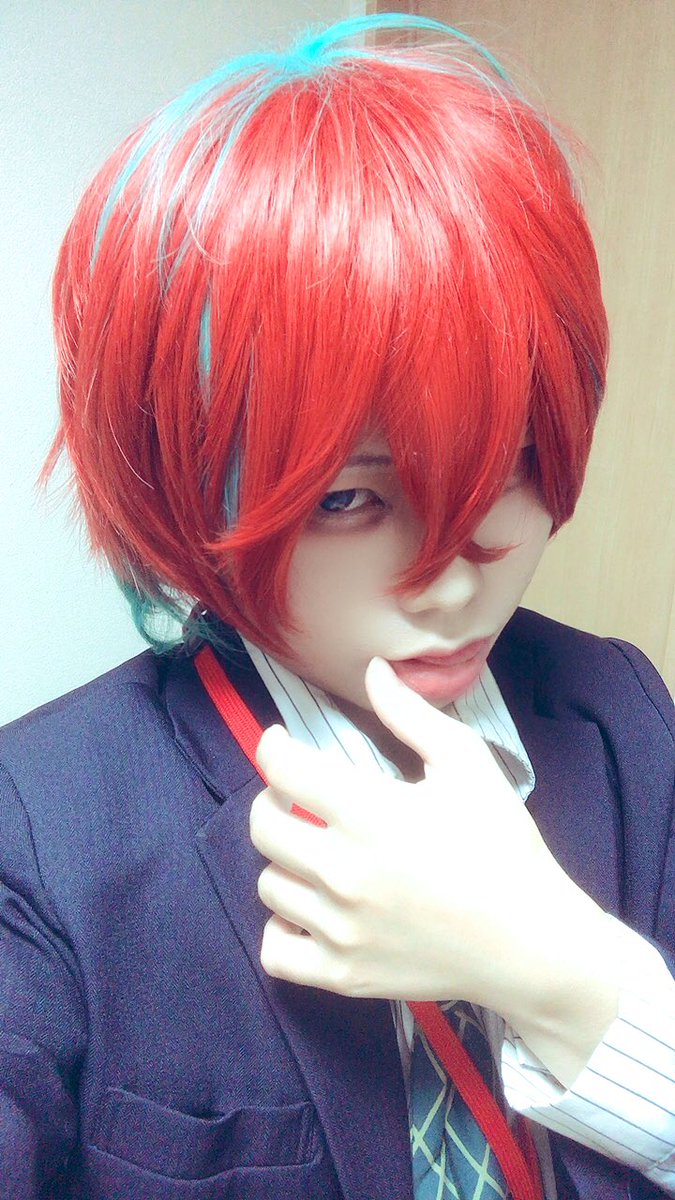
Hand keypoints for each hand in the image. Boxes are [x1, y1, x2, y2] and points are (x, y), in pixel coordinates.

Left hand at [249, 657, 617, 1080]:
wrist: (532, 943)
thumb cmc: (503, 847)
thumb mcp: (468, 766)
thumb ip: (411, 715)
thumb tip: (371, 670)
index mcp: (371, 813)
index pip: (282, 769)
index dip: (273, 746)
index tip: (282, 743)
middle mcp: (344, 872)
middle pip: (263, 825)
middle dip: (273, 800)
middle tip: (300, 797)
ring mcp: (339, 929)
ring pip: (268, 883)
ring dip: (285, 860)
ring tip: (317, 851)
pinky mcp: (343, 975)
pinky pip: (276, 950)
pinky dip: (283, 928)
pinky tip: (310, 910)